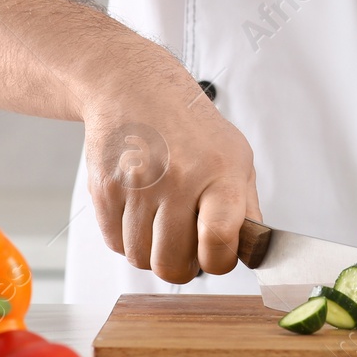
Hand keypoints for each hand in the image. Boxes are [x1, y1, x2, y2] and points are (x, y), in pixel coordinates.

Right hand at [82, 46, 259, 283]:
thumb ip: (246, 207)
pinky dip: (126, 239)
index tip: (215, 254)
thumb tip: (251, 251)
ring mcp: (138, 186)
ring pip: (140, 259)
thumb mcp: (236, 156)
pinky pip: (114, 243)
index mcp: (220, 173)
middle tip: (184, 247)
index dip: (218, 261)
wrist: (135, 91)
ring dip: (151, 252)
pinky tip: (139, 213)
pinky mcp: (105, 190)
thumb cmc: (188, 126)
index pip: (219, 242)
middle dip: (181, 265)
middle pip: (172, 264)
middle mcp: (179, 179)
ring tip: (161, 224)